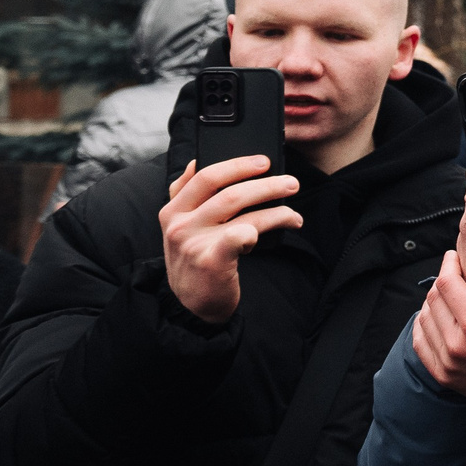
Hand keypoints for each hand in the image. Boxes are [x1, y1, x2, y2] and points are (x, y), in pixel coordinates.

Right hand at [159, 158, 302, 322]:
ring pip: (240, 208)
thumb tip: (197, 160)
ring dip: (276, 206)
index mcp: (172, 210)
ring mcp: (193, 242)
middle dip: (265, 183)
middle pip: (227, 190)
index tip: (264, 160)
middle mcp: (178, 223)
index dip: (236, 164)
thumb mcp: (181, 226)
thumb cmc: (196, 259)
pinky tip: (284, 226)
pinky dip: (266, 225)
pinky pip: (242, 233)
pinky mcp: (211, 259)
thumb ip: (186, 196)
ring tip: (294, 211)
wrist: (192, 305)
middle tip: (291, 183)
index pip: (204, 175)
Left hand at [412, 253, 465, 408]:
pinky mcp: (444, 375)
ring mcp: (448, 362)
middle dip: (442, 282)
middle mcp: (457, 343)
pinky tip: (437, 318)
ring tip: (448, 296)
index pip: (447, 284)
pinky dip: (424, 326)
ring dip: (433, 303)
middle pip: (433, 299)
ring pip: (424, 319)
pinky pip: (421, 343)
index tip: (453, 257)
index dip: (448, 265)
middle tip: (454, 275)